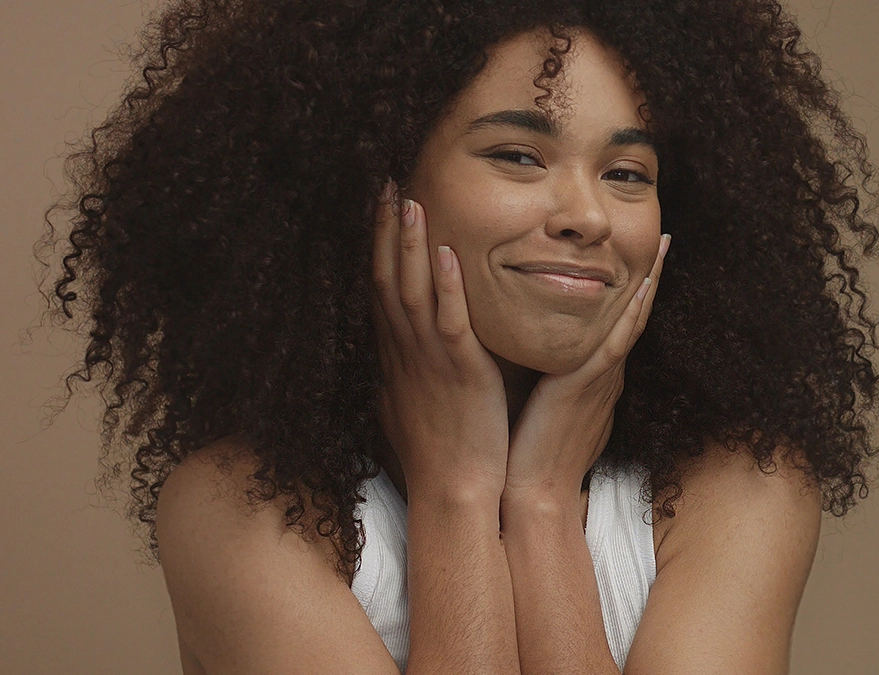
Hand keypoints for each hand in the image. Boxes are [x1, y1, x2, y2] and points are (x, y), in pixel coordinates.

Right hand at [370, 182, 509, 500]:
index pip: (381, 289)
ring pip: (411, 290)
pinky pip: (449, 321)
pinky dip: (444, 284)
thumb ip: (408, 372)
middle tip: (384, 184)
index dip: (377, 246)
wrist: (454, 489)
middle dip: (385, 230)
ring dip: (408, 244)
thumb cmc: (439, 449)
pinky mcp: (460, 372)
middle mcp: (405, 351)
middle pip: (387, 277)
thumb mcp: (413, 403)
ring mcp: (429, 360)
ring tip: (409, 200)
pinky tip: (444, 251)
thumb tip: (399, 357)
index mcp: (398, 356)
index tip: (378, 208)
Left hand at [503, 233, 670, 504]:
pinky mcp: (587, 388)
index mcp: (595, 377)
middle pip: (633, 315)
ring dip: (648, 282)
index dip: (632, 290)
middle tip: (662, 237)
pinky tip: (640, 286)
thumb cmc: (534, 455)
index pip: (617, 324)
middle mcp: (605, 374)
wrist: (535, 493)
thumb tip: (545, 366)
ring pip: (631, 322)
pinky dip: (628, 314)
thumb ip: (551, 382)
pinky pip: (613, 343)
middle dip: (649, 275)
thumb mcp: (546, 408)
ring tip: (660, 245)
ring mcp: (601, 380)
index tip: (640, 258)